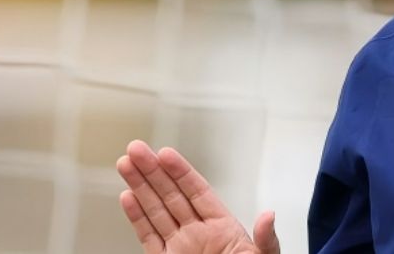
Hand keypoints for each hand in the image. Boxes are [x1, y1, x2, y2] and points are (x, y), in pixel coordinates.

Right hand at [117, 140, 279, 253]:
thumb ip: (265, 238)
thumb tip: (268, 215)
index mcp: (223, 226)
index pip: (197, 191)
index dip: (181, 172)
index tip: (165, 153)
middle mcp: (198, 233)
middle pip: (171, 196)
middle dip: (152, 172)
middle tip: (135, 148)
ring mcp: (180, 247)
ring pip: (155, 212)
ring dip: (140, 188)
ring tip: (125, 164)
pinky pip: (148, 238)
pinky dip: (136, 218)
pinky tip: (127, 198)